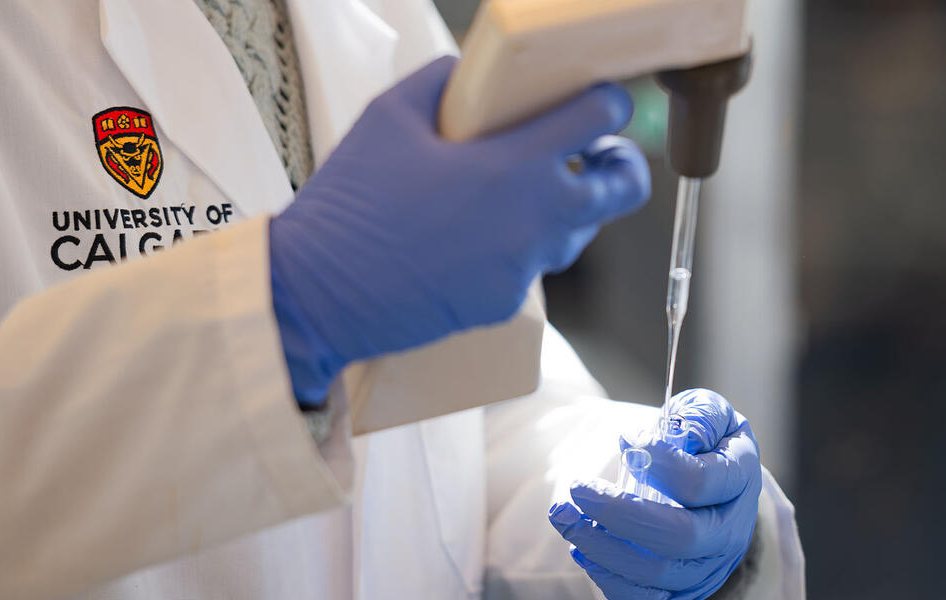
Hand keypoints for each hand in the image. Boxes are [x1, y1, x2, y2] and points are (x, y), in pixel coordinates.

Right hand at [269, 56, 649, 403]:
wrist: (321, 293)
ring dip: (569, 206)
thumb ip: (445, 80)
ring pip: (580, 231)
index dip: (607, 102)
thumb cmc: (352, 200)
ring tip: (524, 191)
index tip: (596, 99)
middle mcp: (535, 218)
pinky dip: (518, 246)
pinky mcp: (506, 303)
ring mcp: (524, 266)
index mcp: (514, 163)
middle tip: (596, 152)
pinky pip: (532, 266)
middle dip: (620, 163)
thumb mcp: (388, 114)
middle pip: (624, 188)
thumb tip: (476, 74)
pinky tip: (474, 235)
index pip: (600, 119)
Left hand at [550, 389, 761, 599]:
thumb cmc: (705, 444)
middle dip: (619, 513)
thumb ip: (697, 415)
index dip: (659, 461)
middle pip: (679, 536)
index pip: (699, 481)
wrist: (716, 489)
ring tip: (565, 516)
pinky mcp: (683, 589)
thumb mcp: (709, 414)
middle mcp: (730, 531)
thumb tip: (662, 436)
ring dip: (602, 547)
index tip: (626, 439)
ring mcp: (708, 566)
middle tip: (579, 488)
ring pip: (658, 572)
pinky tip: (582, 549)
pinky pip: (646, 599)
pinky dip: (608, 579)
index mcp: (740, 480)